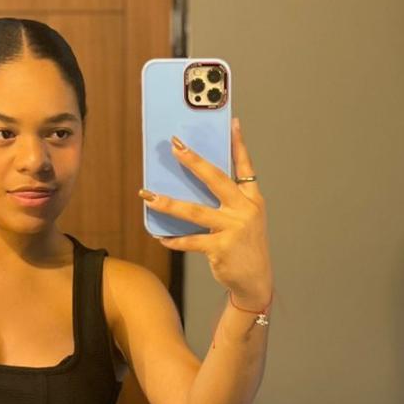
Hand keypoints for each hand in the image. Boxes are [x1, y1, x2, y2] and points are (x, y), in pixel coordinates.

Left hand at [139, 115, 272, 307]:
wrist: (256, 281)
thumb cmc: (245, 246)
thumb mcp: (245, 220)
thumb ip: (228, 202)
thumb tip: (193, 184)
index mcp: (252, 199)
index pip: (245, 166)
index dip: (239, 144)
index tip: (233, 122)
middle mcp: (245, 210)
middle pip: (216, 179)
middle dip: (194, 162)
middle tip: (175, 147)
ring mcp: (233, 229)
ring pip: (194, 212)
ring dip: (168, 204)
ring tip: (147, 195)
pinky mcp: (221, 248)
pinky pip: (190, 241)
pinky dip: (174, 240)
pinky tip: (160, 237)